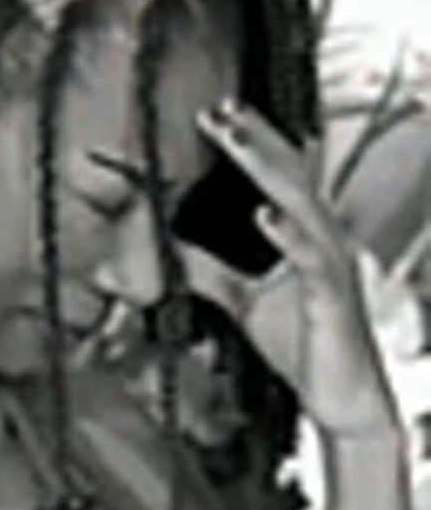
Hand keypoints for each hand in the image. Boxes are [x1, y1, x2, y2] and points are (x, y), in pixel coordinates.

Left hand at [182, 98, 399, 436]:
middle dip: (255, 139)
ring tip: (236, 139)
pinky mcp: (333, 297)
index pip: (277, 176)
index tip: (218, 113)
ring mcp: (332, 264)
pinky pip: (312, 259)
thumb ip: (208, 270)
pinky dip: (288, 234)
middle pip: (289, 175)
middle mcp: (323, 239)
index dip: (251, 141)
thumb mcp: (242, 299)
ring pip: (301, 203)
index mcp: (305, 234)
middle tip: (221, 109)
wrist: (342, 400)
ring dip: (266, 168)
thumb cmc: (302, 344)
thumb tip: (167, 248)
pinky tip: (264, 214)